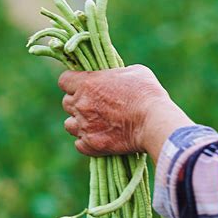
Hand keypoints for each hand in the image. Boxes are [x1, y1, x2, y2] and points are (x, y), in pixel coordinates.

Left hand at [58, 64, 192, 161]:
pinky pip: (79, 144)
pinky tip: (98, 138)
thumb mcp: (134, 71)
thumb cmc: (147, 93)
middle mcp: (81, 104)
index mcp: (87, 83)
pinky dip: (86, 142)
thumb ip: (116, 73)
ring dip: (79, 123)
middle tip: (94, 105)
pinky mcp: (91, 145)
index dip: (72, 83)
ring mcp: (84, 126)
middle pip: (66, 103)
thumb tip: (114, 76)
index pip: (64, 80)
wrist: (154, 122)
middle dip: (77, 103)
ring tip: (94, 124)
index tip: (82, 86)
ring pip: (69, 125)